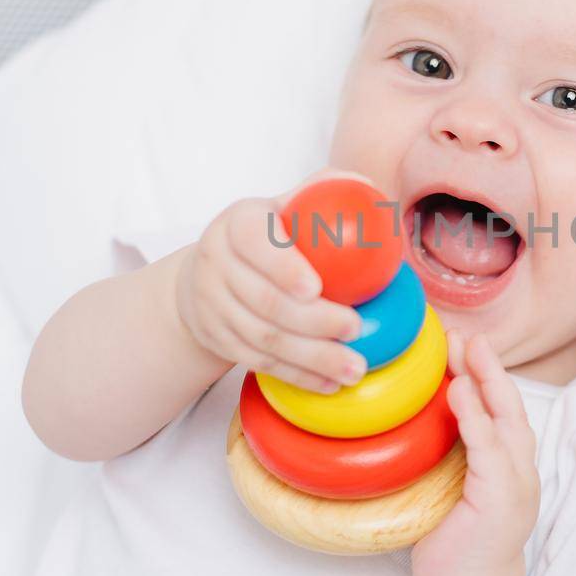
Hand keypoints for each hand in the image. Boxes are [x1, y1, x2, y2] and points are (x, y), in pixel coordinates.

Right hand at [175, 179, 367, 392]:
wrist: (205, 275)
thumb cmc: (264, 237)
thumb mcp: (283, 206)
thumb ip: (323, 192)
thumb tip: (370, 191)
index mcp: (238, 224)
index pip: (255, 242)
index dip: (284, 266)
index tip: (317, 287)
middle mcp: (217, 263)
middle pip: (265, 301)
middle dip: (314, 321)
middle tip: (355, 329)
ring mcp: (213, 306)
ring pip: (263, 339)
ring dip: (312, 358)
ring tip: (355, 368)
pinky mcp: (218, 339)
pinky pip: (259, 363)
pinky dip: (297, 375)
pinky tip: (329, 384)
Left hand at [412, 330, 539, 575]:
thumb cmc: (451, 552)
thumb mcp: (446, 494)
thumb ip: (442, 460)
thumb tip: (406, 426)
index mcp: (507, 468)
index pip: (500, 410)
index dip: (485, 375)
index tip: (461, 344)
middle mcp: (519, 471)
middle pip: (509, 405)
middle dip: (488, 366)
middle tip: (463, 333)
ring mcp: (515, 485)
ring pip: (505, 420)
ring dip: (485, 381)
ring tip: (464, 349)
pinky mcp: (500, 499)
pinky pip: (490, 449)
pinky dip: (476, 418)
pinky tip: (460, 393)